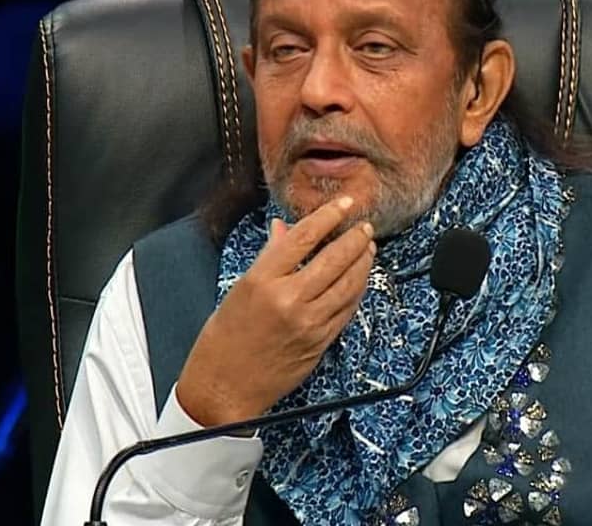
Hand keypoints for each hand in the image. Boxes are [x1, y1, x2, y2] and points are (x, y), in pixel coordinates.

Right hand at [175, 196, 374, 426]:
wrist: (225, 388)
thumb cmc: (223, 339)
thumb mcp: (239, 290)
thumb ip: (269, 259)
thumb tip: (284, 230)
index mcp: (262, 280)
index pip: (303, 238)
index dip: (328, 216)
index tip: (343, 204)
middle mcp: (288, 299)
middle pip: (333, 258)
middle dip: (354, 238)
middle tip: (364, 226)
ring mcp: (308, 323)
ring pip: (348, 284)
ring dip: (362, 263)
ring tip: (368, 248)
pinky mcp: (320, 342)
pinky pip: (347, 309)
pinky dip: (357, 290)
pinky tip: (361, 279)